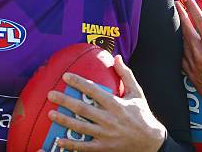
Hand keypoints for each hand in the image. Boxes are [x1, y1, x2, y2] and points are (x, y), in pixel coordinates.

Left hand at [46, 55, 165, 151]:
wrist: (150, 142)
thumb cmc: (142, 115)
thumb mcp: (137, 93)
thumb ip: (126, 75)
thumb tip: (117, 58)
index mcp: (116, 104)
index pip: (93, 91)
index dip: (79, 82)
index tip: (66, 76)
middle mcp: (109, 119)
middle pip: (82, 108)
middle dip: (65, 100)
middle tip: (51, 94)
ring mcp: (105, 135)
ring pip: (80, 127)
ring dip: (64, 120)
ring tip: (50, 113)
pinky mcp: (103, 148)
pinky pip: (83, 147)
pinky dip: (70, 144)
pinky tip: (59, 139)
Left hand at [177, 0, 201, 107]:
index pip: (199, 21)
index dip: (192, 7)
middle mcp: (199, 53)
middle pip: (185, 29)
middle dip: (181, 14)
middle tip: (177, 4)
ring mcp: (192, 63)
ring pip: (181, 42)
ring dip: (179, 29)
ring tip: (178, 20)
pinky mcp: (189, 73)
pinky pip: (180, 56)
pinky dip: (179, 47)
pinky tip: (179, 42)